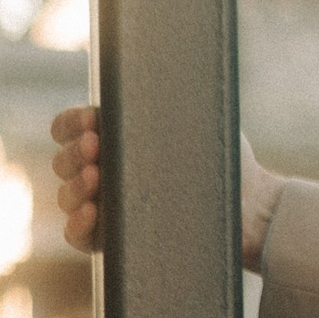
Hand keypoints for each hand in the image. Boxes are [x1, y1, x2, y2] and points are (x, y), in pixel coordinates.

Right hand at [49, 106, 284, 267]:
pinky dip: (77, 225)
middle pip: (64, 162)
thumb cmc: (225, 159)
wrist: (255, 209)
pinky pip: (79, 237)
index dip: (71, 123)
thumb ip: (163, 101)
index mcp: (114, 139)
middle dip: (74, 153)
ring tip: (96, 178)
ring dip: (74, 186)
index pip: (69, 128)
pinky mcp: (116, 243)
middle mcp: (105, 172)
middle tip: (95, 146)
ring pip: (68, 197)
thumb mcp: (197, 119)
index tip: (90, 120)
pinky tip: (91, 213)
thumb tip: (143, 75)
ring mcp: (108, 208)